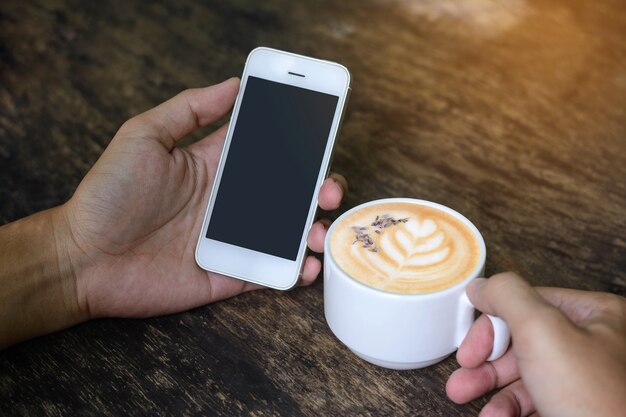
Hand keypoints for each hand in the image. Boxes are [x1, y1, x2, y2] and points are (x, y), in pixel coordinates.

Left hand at [61, 78, 346, 318]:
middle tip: (328, 188)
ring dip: (311, 230)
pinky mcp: (228, 274)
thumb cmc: (109, 194)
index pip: (266, 151)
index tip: (322, 136)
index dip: (296, 144)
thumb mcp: (144, 136)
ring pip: (286, 232)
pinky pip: (270, 273)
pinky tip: (306, 265)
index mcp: (214, 167)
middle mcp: (228, 201)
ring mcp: (230, 238)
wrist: (83, 258)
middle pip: (286, 192)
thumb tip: (233, 82)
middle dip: (316, 188)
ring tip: (318, 230)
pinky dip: (295, 271)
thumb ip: (189, 109)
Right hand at [446, 272, 625, 416]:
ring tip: (476, 407)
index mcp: (596, 315)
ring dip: (494, 393)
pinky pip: (538, 402)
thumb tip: (482, 286)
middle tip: (463, 381)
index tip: (470, 353)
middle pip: (521, 343)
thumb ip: (507, 297)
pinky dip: (511, 410)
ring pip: (526, 377)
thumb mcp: (542, 331)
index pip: (525, 305)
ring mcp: (589, 381)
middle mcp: (596, 344)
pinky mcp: (580, 409)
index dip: (490, 328)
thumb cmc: (597, 403)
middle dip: (487, 366)